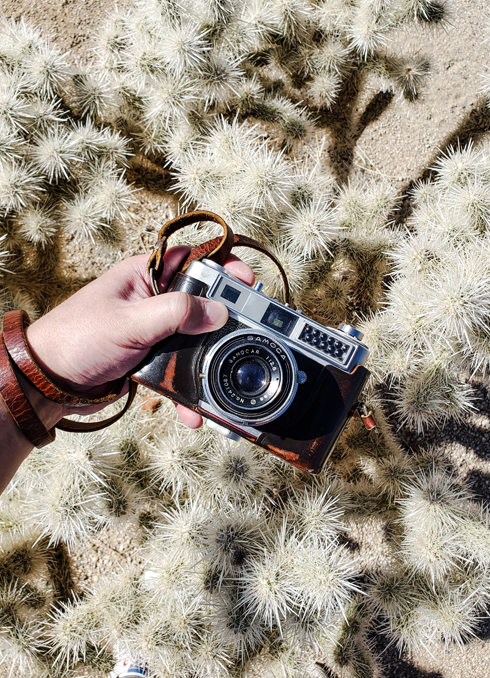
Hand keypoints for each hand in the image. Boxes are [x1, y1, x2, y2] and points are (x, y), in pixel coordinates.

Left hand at [27, 248, 253, 427]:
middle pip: (202, 302)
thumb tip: (218, 312)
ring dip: (210, 360)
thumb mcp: (130, 322)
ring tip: (224, 379)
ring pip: (195, 339)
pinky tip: (194, 409)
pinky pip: (180, 368)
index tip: (247, 282)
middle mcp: (153, 299)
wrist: (48, 383)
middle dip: (224, 320)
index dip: (223, 266)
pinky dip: (189, 387)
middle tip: (248, 333)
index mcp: (145, 276)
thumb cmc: (77, 339)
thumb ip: (175, 312)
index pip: (193, 259)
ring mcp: (154, 330)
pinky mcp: (152, 357)